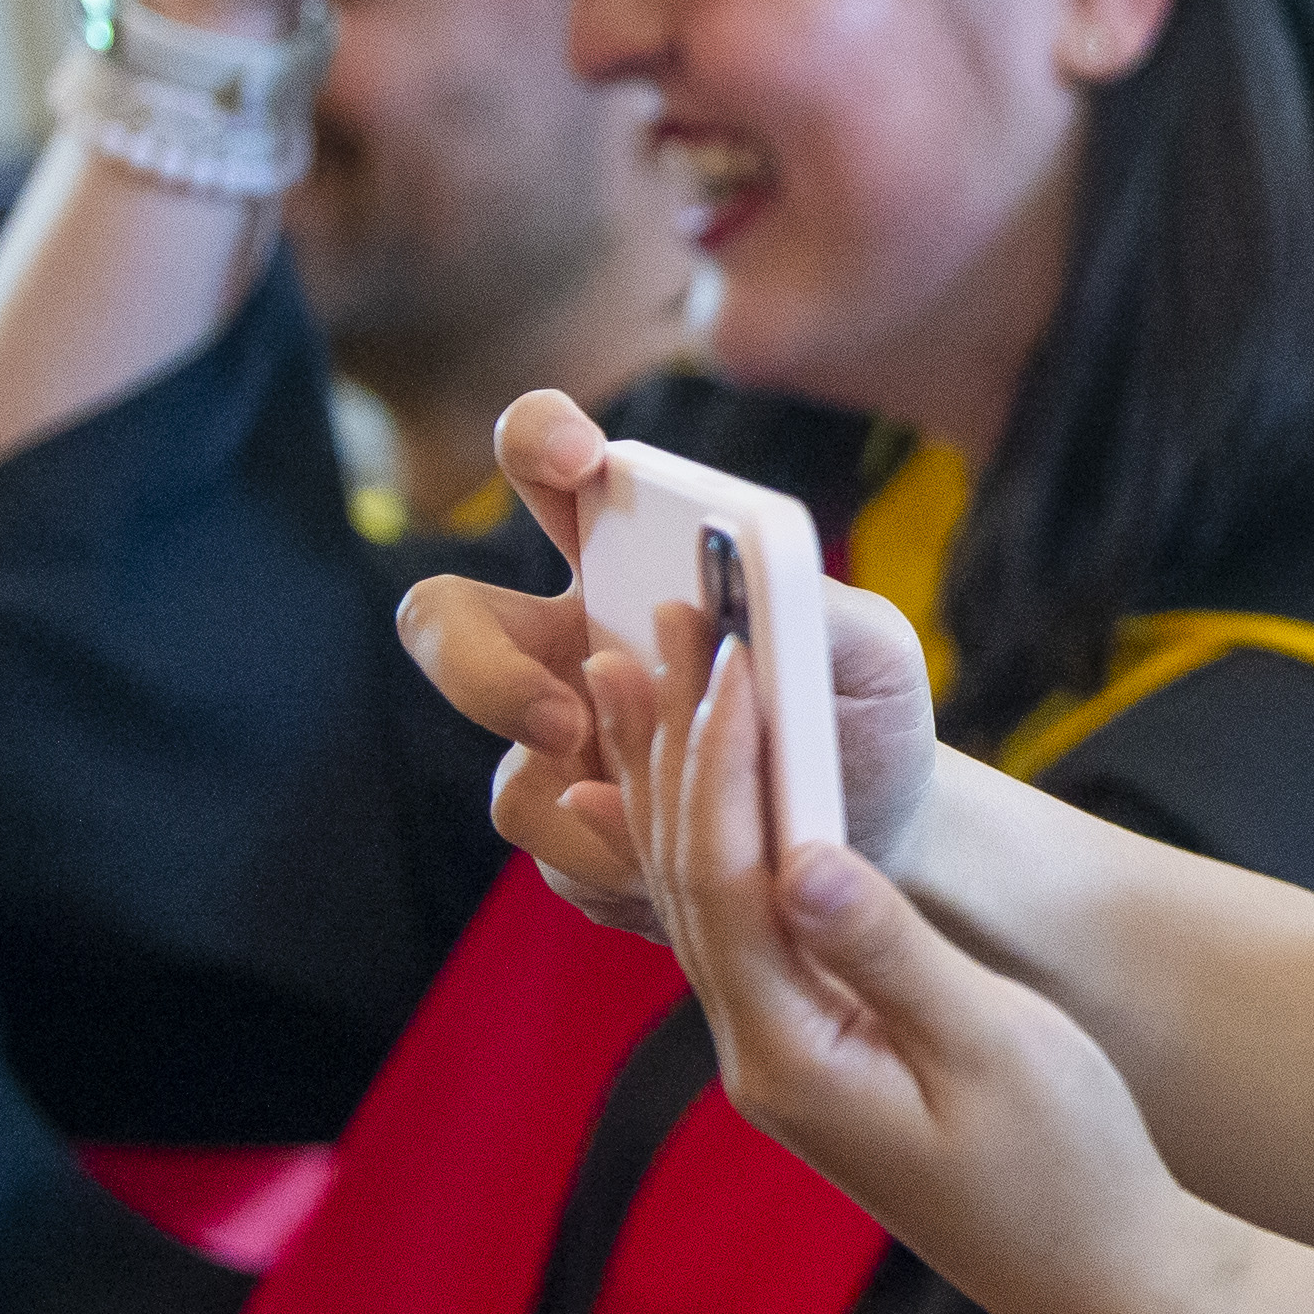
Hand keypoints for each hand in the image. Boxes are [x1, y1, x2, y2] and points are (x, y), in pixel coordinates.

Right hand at [397, 390, 942, 930]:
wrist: (872, 837)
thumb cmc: (859, 713)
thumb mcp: (870, 652)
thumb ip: (819, 611)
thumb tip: (755, 587)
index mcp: (628, 564)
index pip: (547, 465)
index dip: (539, 439)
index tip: (578, 457)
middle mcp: (567, 644)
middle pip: (441, 619)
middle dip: (480, 671)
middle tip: (573, 715)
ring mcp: (555, 745)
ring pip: (508, 779)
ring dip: (591, 813)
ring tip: (684, 833)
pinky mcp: (573, 832)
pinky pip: (557, 853)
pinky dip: (629, 869)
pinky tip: (695, 875)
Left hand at [606, 594, 1193, 1313]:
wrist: (1097, 1274)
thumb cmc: (1067, 1164)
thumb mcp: (993, 1050)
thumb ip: (893, 954)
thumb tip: (807, 856)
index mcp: (793, 1057)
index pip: (729, 882)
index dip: (720, 760)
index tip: (723, 654)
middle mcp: (761, 1058)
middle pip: (687, 882)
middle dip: (668, 750)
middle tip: (649, 628)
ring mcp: (781, 1059)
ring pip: (702, 903)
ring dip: (680, 785)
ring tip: (653, 680)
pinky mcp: (812, 1053)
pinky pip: (743, 929)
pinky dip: (726, 841)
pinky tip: (721, 787)